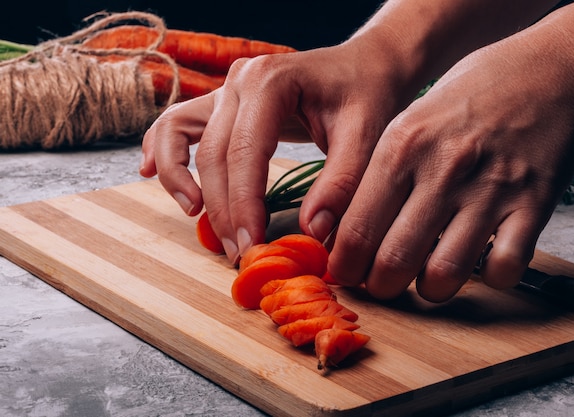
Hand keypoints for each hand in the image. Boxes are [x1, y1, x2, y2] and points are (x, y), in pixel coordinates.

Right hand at [141, 38, 418, 262]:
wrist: (364, 66)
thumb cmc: (367, 95)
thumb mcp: (367, 136)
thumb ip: (341, 183)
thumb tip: (311, 232)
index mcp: (270, 82)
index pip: (244, 152)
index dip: (243, 205)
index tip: (250, 246)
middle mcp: (239, 80)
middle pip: (213, 153)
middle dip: (222, 208)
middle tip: (238, 251)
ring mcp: (226, 88)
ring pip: (181, 135)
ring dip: (180, 179)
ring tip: (195, 216)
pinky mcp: (224, 101)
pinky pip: (179, 123)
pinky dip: (165, 149)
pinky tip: (151, 172)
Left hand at [328, 29, 573, 302]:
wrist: (542, 76)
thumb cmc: (464, 103)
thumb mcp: (406, 123)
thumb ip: (376, 177)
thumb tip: (346, 232)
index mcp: (401, 147)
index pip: (356, 230)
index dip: (346, 266)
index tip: (348, 273)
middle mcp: (442, 170)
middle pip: (393, 261)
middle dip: (380, 287)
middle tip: (381, 284)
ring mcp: (490, 189)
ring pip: (444, 275)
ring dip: (429, 290)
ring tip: (427, 280)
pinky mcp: (533, 204)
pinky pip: (504, 269)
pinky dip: (488, 279)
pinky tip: (481, 262)